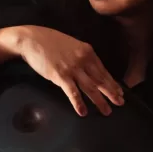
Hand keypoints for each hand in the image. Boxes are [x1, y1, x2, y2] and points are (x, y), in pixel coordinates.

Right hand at [0, 25, 124, 115]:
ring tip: (107, 111)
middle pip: (101, 80)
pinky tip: (83, 112)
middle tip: (120, 103)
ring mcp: (73, 69)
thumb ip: (83, 56)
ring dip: (100, 101)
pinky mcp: (60, 76)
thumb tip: (92, 69)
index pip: (104, 71)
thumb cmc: (51, 41)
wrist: (31, 39)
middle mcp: (84, 60)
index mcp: (88, 52)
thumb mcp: (73, 45)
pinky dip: (78, 103)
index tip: (120, 92)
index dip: (112, 83)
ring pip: (90, 87)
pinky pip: (72, 92)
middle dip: (112, 93)